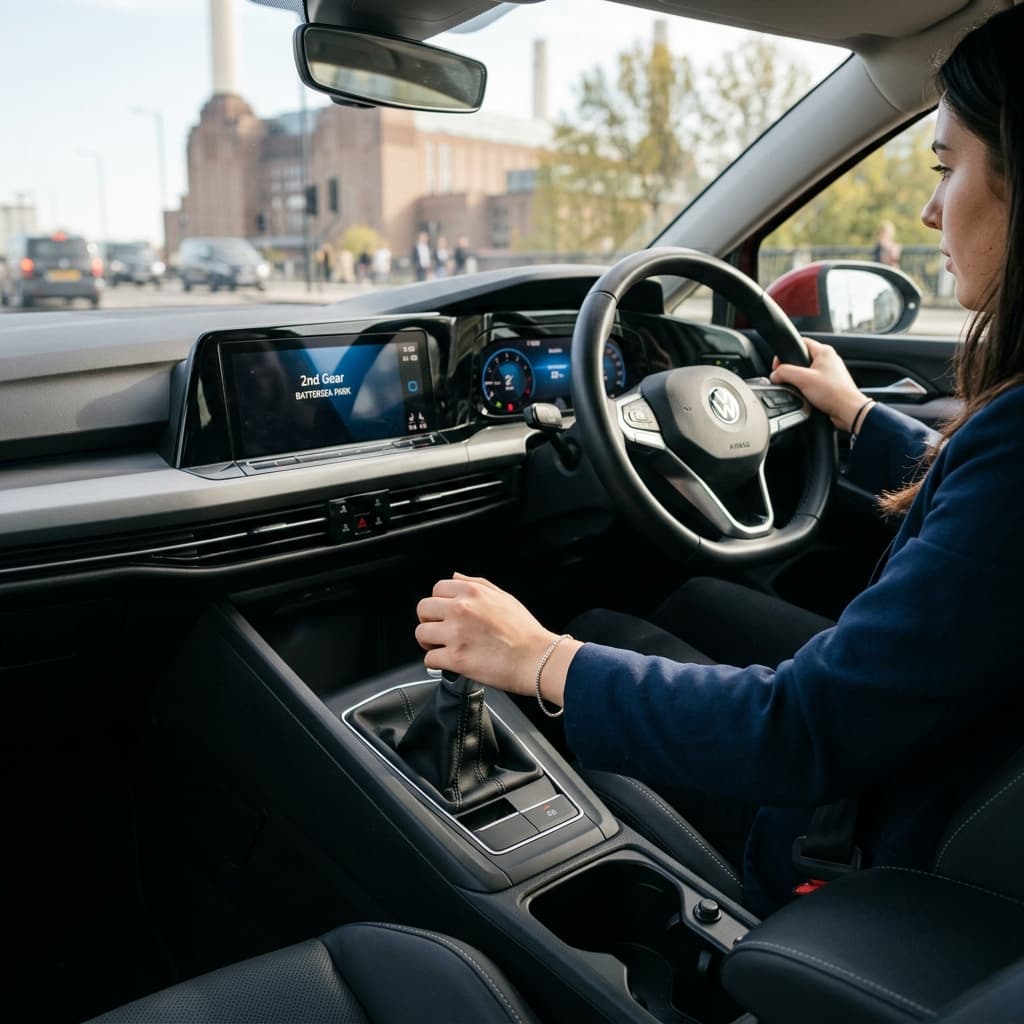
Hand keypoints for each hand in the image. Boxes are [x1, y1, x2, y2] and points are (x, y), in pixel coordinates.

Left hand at [415, 573, 581, 703]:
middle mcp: (461, 609)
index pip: (436, 589)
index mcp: (472, 592)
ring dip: (430, 643)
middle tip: (439, 631)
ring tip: (443, 647)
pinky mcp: (456, 658)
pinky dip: (436, 663)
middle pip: (423, 609)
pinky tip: (449, 662)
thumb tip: (455, 577)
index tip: (443, 613)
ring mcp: (456, 634)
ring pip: (421, 634)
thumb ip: (476, 584)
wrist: (537, 658)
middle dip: (429, 621)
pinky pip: (429, 659)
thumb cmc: (525, 631)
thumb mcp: (503, 597)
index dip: (438, 603)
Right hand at [769, 337, 868, 431]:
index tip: (779, 365)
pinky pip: (813, 382)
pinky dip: (806, 387)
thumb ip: (785, 373)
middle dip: (792, 369)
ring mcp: (830, 372)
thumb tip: (775, 374)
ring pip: (807, 371)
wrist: (848, 410)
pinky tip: (806, 395)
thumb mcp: (803, 379)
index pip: (801, 342)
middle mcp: (829, 359)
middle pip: (802, 358)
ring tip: (798, 388)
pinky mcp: (830, 384)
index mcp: (824, 351)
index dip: (787, 352)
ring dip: (799, 379)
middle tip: (786, 378)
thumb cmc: (834, 393)